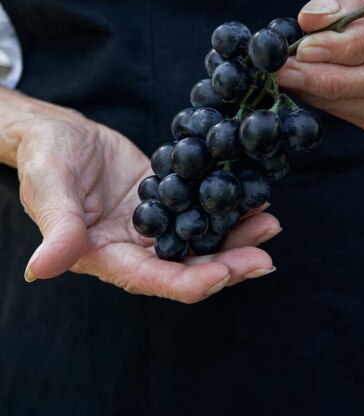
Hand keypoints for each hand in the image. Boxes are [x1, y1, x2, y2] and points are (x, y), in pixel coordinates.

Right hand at [18, 108, 279, 302]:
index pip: (150, 278)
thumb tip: (43, 269)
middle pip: (186, 266)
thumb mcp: (49, 189)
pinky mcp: (165, 201)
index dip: (186, 281)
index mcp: (105, 256)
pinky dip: (224, 207)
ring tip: (269, 225)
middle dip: (226, 264)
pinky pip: (198, 208)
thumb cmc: (44, 160)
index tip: (222, 275)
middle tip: (264, 256)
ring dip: (234, 238)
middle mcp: (134, 248)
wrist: (58, 133)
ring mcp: (153, 226)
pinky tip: (251, 199)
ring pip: (199, 240)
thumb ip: (57, 228)